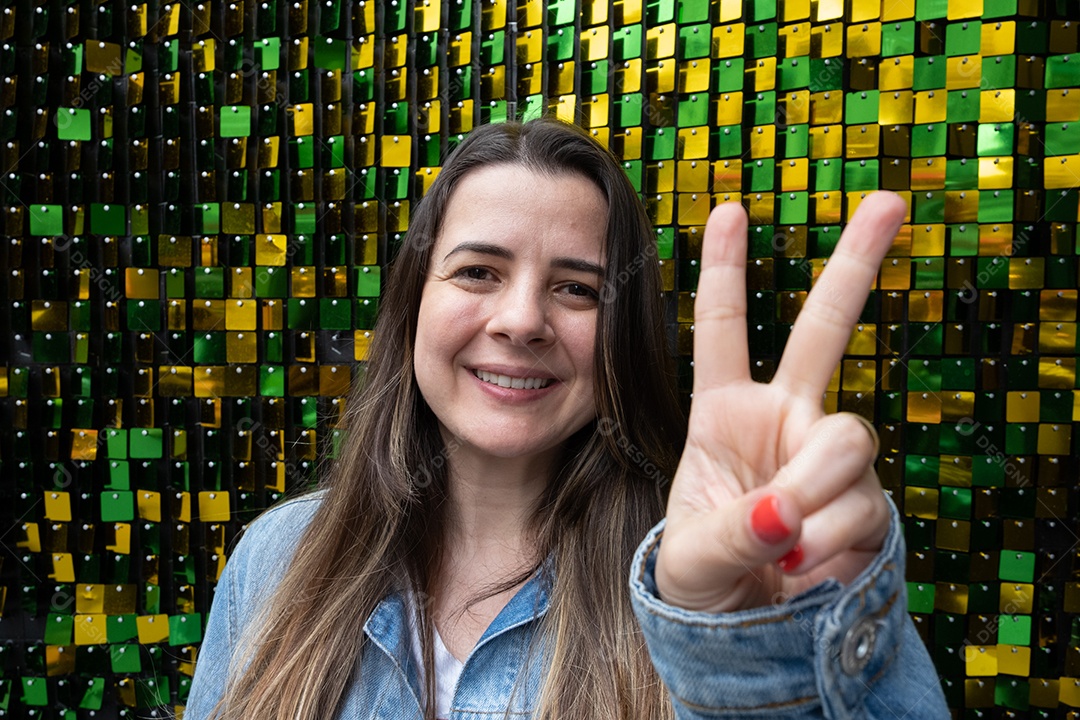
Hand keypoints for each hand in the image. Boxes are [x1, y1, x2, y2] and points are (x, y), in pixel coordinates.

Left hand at [655, 192, 906, 613]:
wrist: (742, 633)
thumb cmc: (702, 577)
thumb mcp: (692, 554)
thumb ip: (732, 530)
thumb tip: (787, 512)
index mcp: (726, 414)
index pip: (723, 331)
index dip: (727, 271)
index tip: (730, 209)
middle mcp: (785, 421)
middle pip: (826, 331)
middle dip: (856, 264)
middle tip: (890, 201)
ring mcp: (828, 460)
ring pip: (850, 441)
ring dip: (818, 492)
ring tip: (786, 545)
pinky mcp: (864, 504)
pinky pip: (864, 507)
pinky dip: (834, 541)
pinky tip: (806, 568)